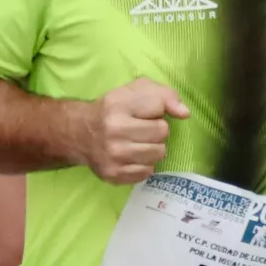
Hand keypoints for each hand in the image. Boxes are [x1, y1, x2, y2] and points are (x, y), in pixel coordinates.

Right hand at [72, 78, 188, 184]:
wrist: (80, 132)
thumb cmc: (114, 109)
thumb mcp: (137, 90)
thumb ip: (164, 95)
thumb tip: (184, 113)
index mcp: (118, 105)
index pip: (159, 106)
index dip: (157, 109)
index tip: (146, 111)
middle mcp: (114, 131)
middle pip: (162, 133)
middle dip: (157, 130)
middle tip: (142, 129)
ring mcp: (113, 155)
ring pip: (158, 154)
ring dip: (153, 148)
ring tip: (138, 143)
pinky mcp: (113, 174)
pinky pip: (147, 172)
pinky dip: (144, 164)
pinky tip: (132, 156)